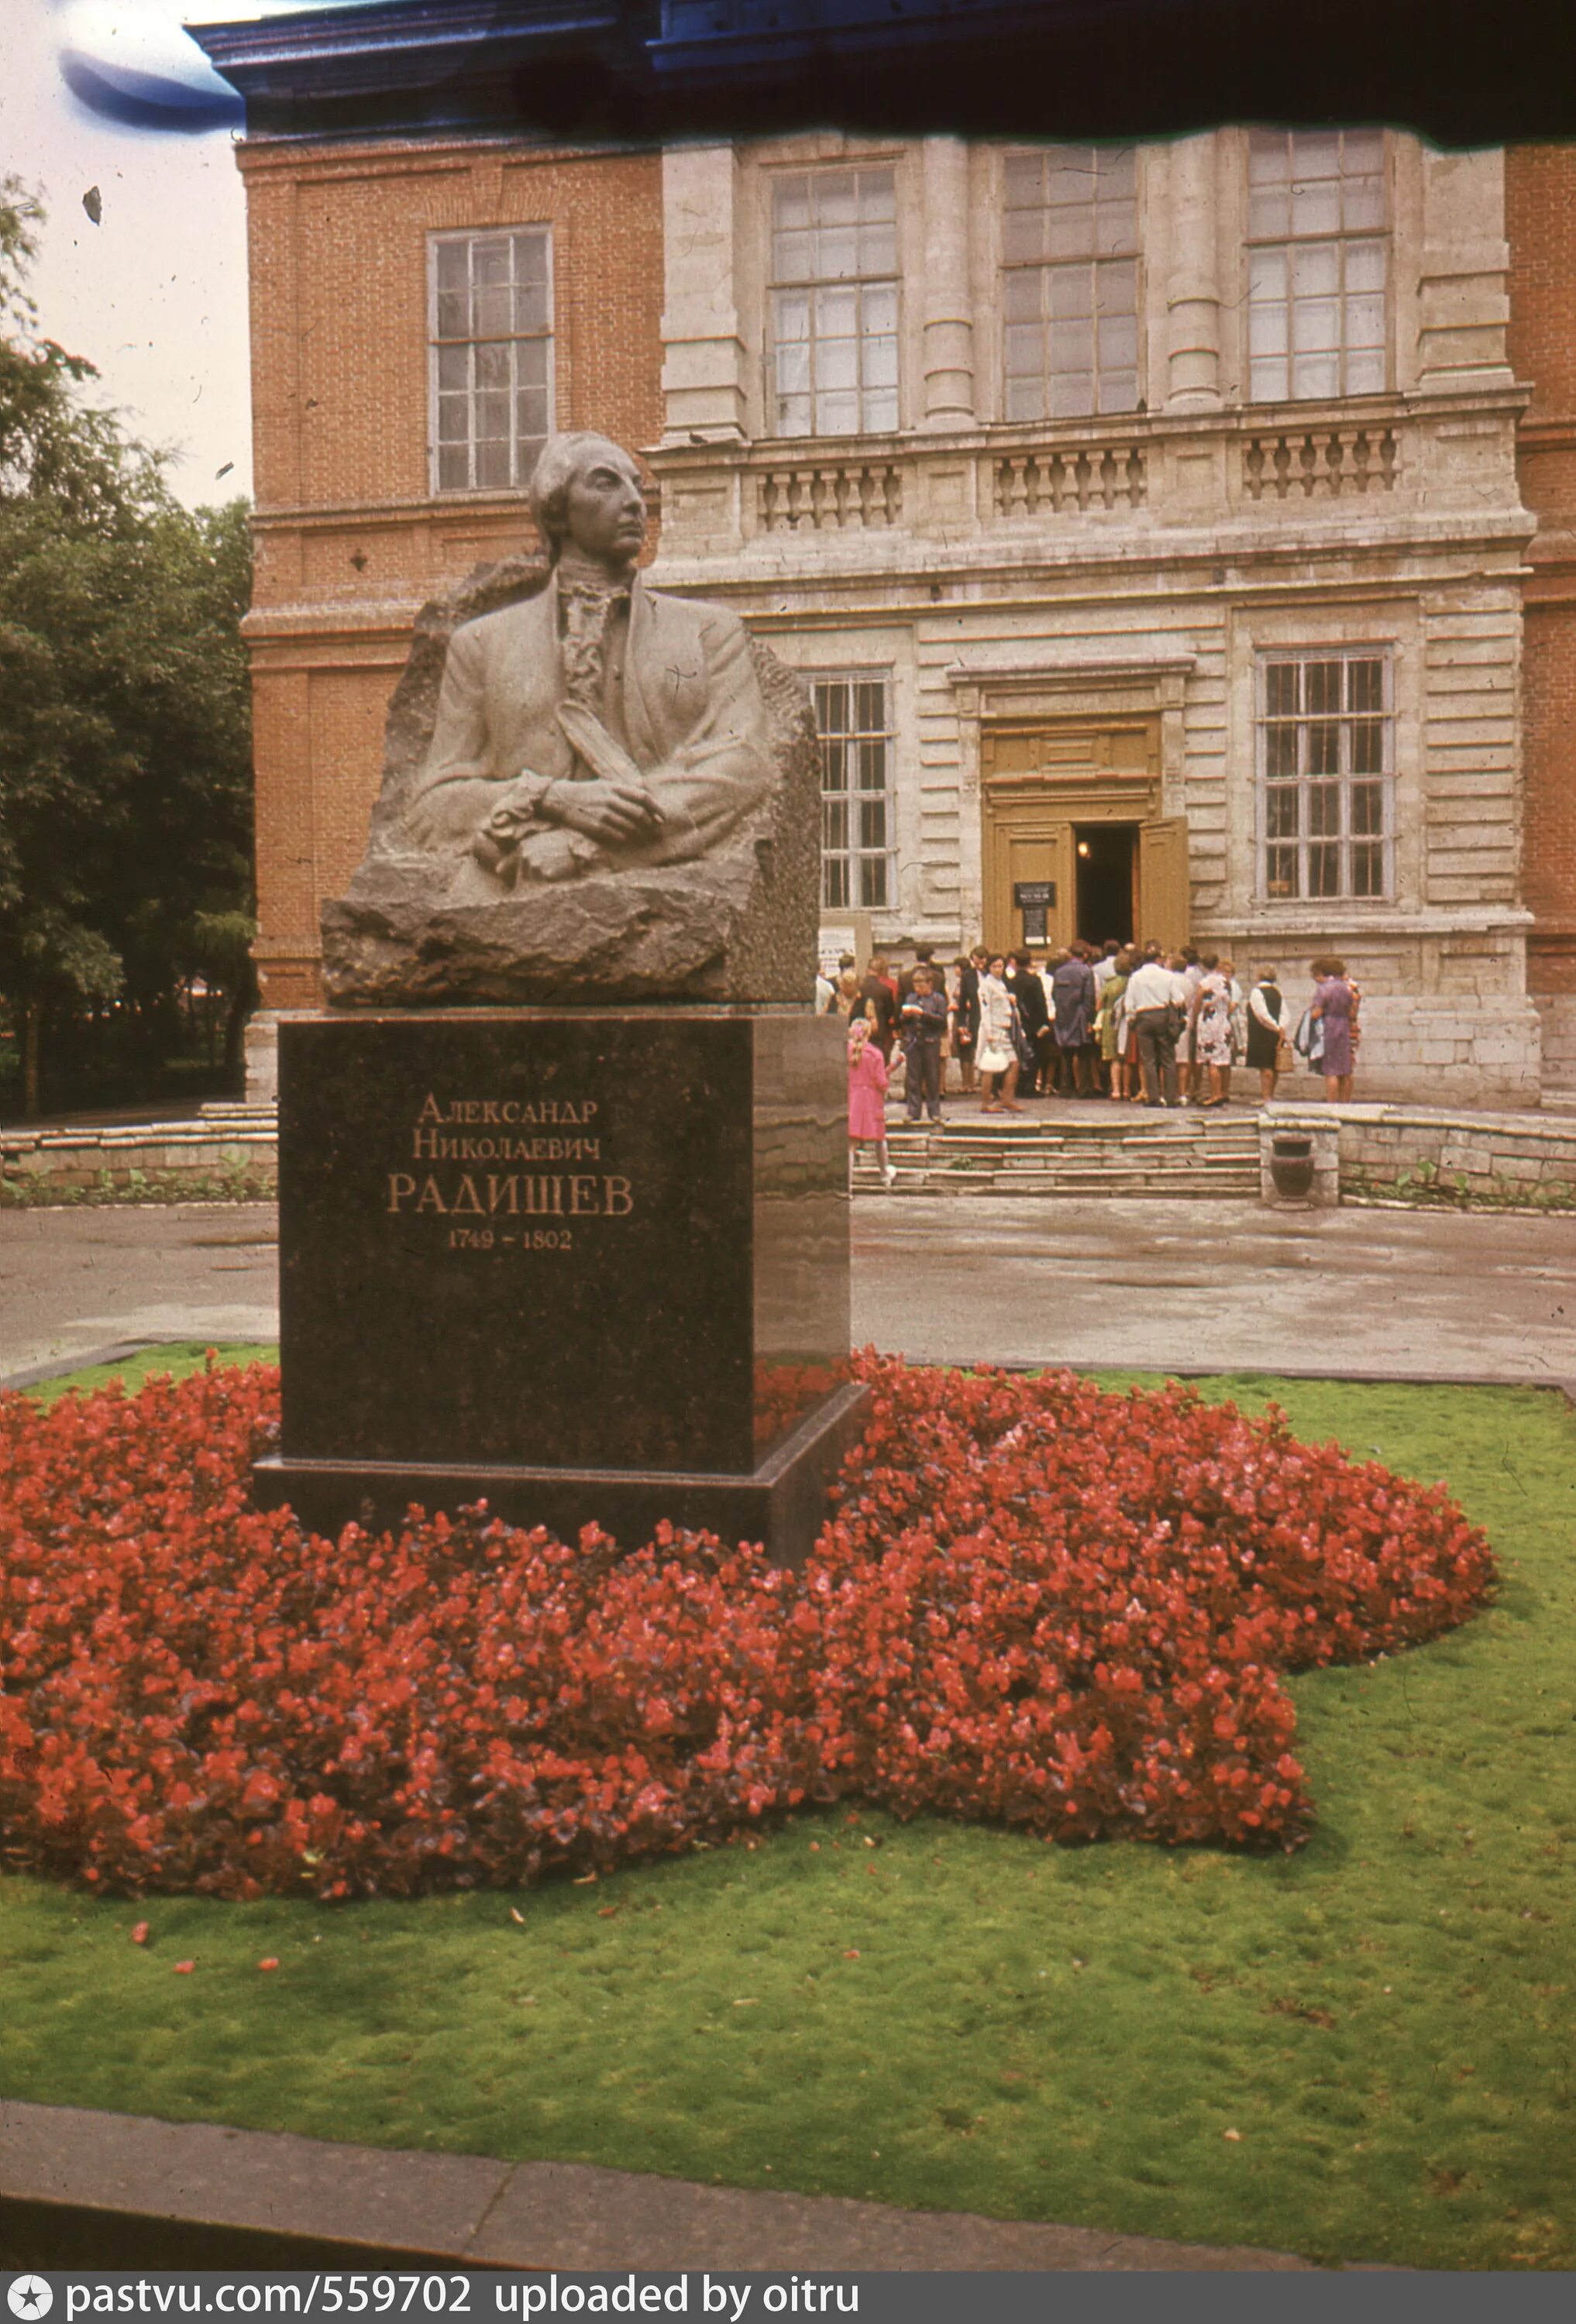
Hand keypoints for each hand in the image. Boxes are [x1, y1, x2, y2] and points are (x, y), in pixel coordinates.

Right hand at [542, 776, 663, 844]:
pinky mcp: (596, 825)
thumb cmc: (587, 792)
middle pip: (639, 814)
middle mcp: (611, 799)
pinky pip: (616, 834)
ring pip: (630, 826)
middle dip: (651, 825)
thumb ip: (624, 790)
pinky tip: (629, 840)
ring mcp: (603, 812)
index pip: (643, 797)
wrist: (562, 799)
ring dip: (641, 834)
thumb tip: (645, 798)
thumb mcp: (606, 784)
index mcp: (615, 787)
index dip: (656, 808)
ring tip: (647, 839)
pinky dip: (625, 838)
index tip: (662, 818)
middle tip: (657, 833)